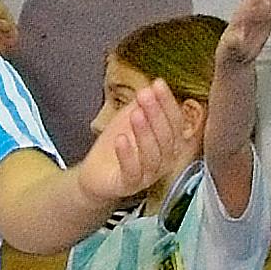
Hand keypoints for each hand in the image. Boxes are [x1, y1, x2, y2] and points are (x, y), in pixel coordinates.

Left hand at [80, 73, 199, 211]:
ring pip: (153, 156)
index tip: (158, 84)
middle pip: (167, 139)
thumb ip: (142, 104)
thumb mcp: (130, 118)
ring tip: (136, 114)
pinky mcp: (129, 186)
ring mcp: (148, 176)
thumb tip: (153, 85)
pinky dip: (127, 155)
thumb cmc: (117, 146)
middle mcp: (164, 161)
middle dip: (157, 114)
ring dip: (145, 133)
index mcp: (169, 144)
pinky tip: (121, 138)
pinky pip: (132, 172)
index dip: (168, 103)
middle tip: (146, 95)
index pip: (175, 123)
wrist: (95, 173)